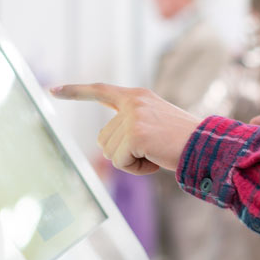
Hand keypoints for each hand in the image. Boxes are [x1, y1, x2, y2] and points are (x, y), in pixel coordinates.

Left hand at [50, 83, 200, 174]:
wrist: (206, 146)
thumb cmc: (182, 141)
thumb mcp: (154, 125)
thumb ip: (130, 126)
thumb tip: (105, 145)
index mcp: (137, 96)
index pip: (100, 90)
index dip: (75, 92)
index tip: (52, 90)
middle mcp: (133, 102)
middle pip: (103, 138)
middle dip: (123, 152)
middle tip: (152, 149)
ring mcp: (133, 117)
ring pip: (110, 152)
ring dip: (131, 162)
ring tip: (156, 154)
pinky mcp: (135, 134)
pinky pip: (120, 162)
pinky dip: (136, 169)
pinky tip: (155, 160)